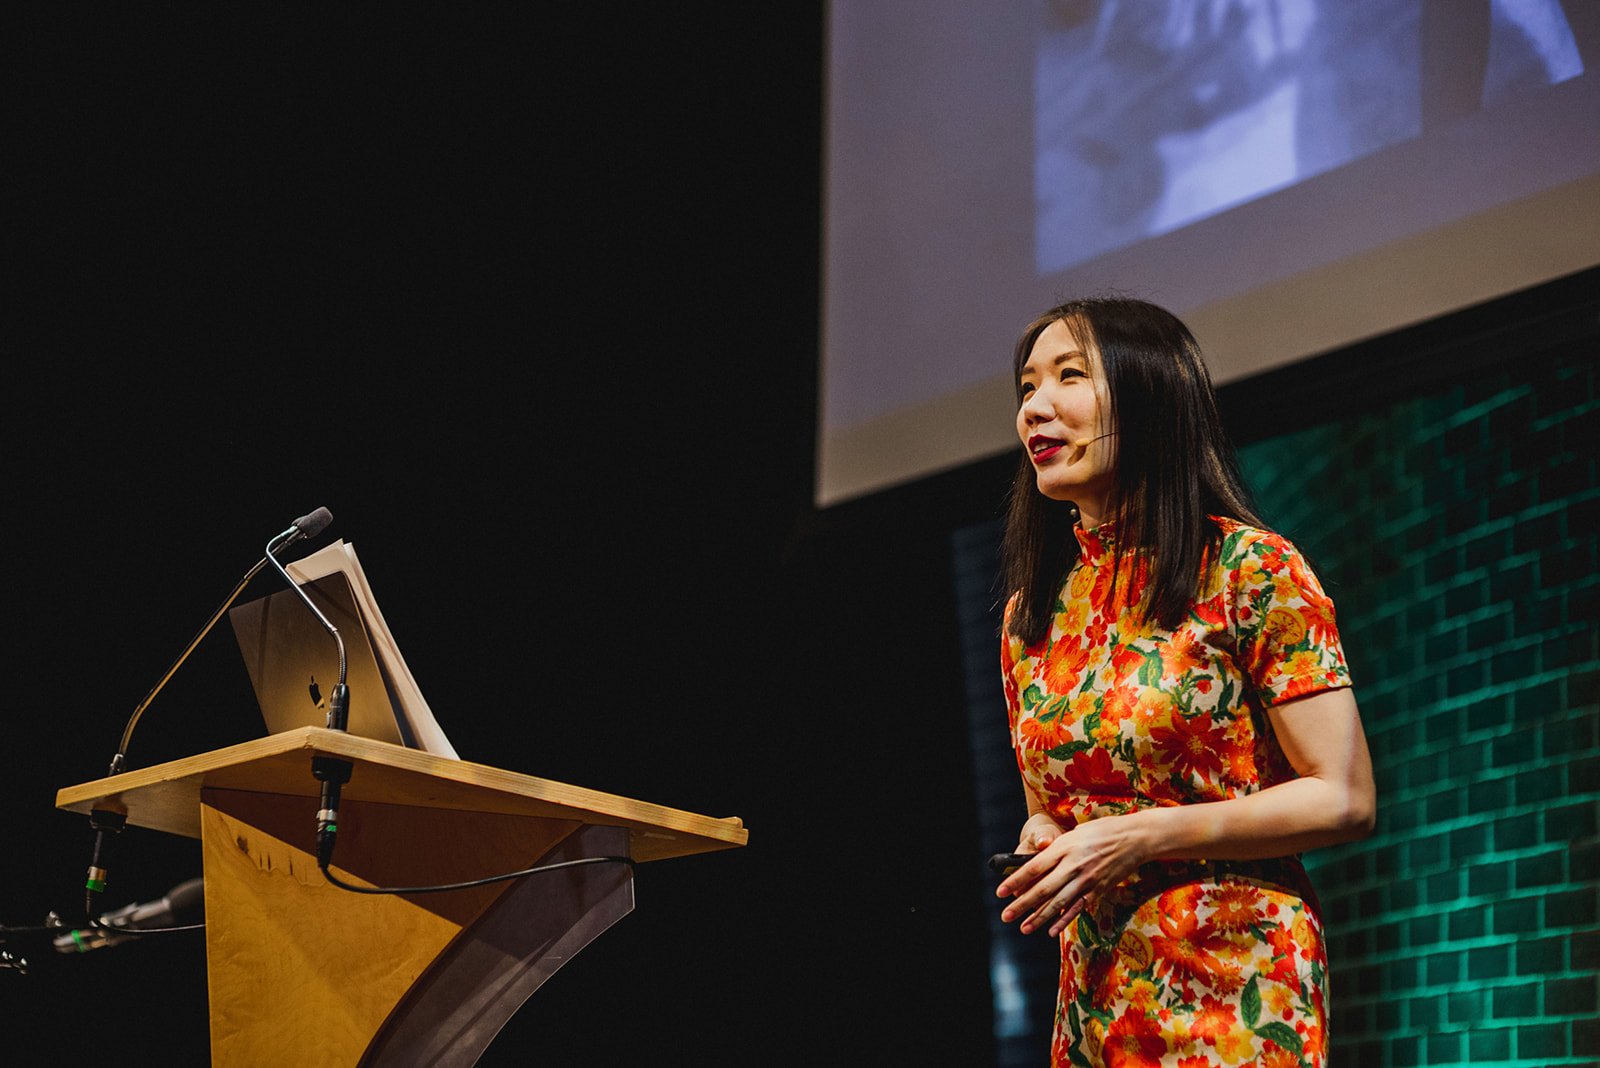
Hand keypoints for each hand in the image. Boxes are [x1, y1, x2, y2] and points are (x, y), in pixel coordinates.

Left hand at [997, 812, 1149, 936]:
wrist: (1135, 838)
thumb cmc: (1103, 831)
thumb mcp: (1075, 833)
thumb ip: (1055, 849)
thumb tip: (1035, 863)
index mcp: (1064, 848)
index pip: (1033, 867)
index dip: (1015, 881)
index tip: (1000, 892)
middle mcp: (1073, 865)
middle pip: (1043, 889)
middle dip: (1022, 904)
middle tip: (1005, 916)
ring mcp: (1087, 880)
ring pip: (1058, 902)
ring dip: (1039, 917)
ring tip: (1023, 928)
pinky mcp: (1098, 890)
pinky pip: (1078, 908)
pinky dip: (1064, 920)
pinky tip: (1051, 930)